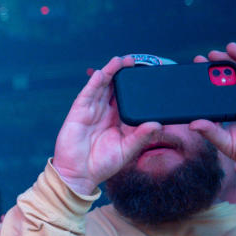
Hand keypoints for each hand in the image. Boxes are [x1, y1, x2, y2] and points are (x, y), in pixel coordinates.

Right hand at [52, 55, 161, 193]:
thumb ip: (141, 137)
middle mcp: (106, 112)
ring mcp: (92, 111)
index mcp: (119, 120)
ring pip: (102, 87)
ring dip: (110, 73)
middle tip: (134, 60)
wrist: (79, 174)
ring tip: (120, 60)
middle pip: (115, 88)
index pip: (129, 99)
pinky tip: (102, 74)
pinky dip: (94, 83)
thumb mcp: (127, 151)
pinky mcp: (78, 113)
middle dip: (123, 74)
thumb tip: (157, 124)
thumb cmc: (103, 164)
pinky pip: (87, 94)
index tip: (148, 74)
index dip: (136, 87)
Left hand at [190, 42, 235, 168]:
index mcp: (227, 110)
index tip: (187, 75)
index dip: (201, 83)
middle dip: (211, 67)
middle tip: (198, 60)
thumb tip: (192, 124)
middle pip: (224, 78)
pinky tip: (233, 50)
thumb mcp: (227, 143)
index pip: (212, 93)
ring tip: (213, 54)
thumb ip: (211, 133)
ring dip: (225, 59)